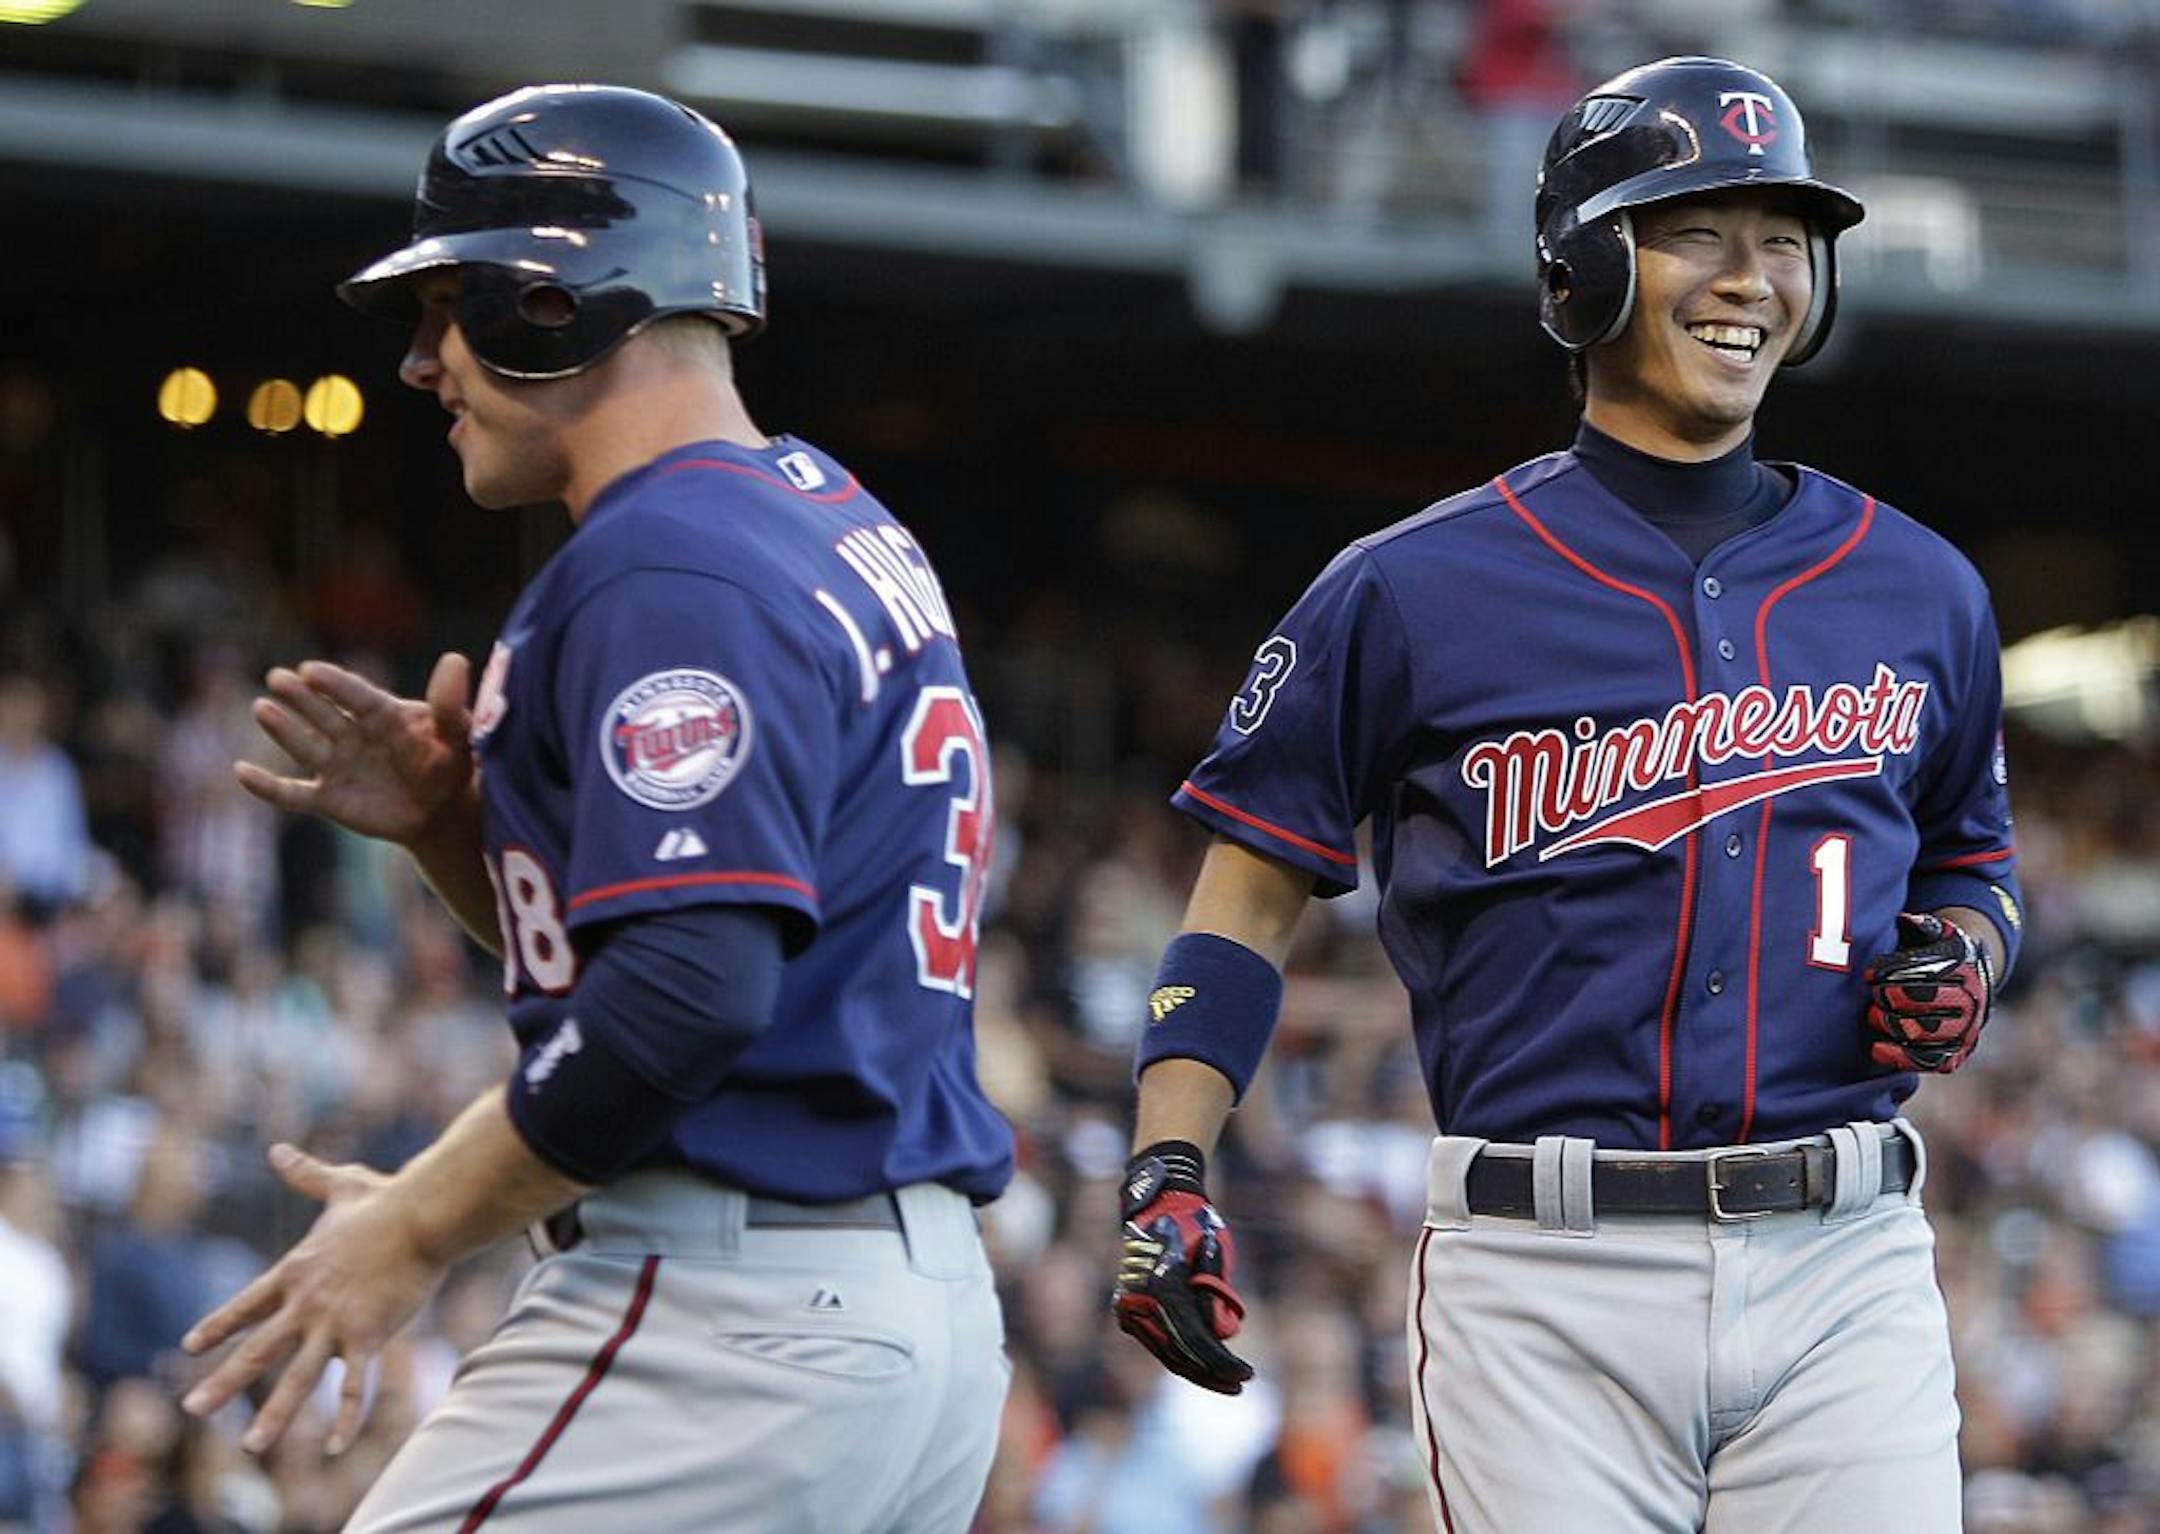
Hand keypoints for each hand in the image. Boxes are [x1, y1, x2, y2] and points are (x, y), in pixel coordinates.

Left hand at [181, 1144, 448, 1456]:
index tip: (191, 1345)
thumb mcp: (340, 1184)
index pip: (248, 1305)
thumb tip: (278, 1150)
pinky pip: (355, 1386)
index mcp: (297, 1271)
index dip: (219, 1325)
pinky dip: (347, 1418)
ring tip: (251, 1444)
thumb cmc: (385, 1199)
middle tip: (192, 1408)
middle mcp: (307, 1303)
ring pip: (297, 1378)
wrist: (422, 1214)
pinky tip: (337, 1446)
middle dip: (224, 1382)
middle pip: (257, 1350)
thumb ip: (306, 1174)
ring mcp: (335, 1324)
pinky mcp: (368, 1336)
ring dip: (275, 1414)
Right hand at [237, 653, 477, 847]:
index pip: (354, 694)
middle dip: (301, 696)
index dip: (334, 683)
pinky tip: (241, 771)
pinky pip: (292, 794)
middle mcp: (352, 734)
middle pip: (322, 712)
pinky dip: (267, 787)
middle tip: (278, 677)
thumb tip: (456, 659)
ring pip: (304, 744)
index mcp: (381, 713)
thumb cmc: (449, 765)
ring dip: (282, 728)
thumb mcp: (457, 736)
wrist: (443, 812)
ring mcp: (337, 765)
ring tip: (261, 707)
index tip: (310, 670)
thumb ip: (449, 703)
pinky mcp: (328, 798)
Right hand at [1112, 1141, 1252, 1394]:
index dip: (1223, 1362)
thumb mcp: (1216, 1256)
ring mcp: (1129, 1309)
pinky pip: (1159, 1343)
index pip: (1197, 1340)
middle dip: (1212, 1374)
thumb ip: (1217, 1297)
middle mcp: (1140, 1303)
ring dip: (1197, 1371)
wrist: (1157, 1206)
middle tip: (1240, 1385)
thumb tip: (1222, 1338)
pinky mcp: (1128, 1313)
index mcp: (1162, 1287)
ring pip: (1167, 1354)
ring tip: (1226, 1383)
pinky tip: (1204, 1367)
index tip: (1248, 1374)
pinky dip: (1181, 1356)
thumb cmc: (1195, 1227)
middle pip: (1180, 1355)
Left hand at [1862, 912, 1993, 1072]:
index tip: (1870, 974)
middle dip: (1890, 998)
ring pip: (1925, 1033)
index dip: (1891, 973)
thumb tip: (1908, 920)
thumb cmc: (1943, 956)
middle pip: (1922, 1002)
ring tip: (1873, 1016)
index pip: (1924, 972)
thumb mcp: (1939, 935)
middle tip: (1874, 995)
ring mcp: (1965, 1029)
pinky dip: (1901, 1058)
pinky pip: (1930, 1061)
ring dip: (1892, 1025)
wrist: (1973, 984)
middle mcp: (1970, 1001)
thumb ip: (1925, 926)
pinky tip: (1877, 1049)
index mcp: (1963, 969)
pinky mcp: (1957, 1053)